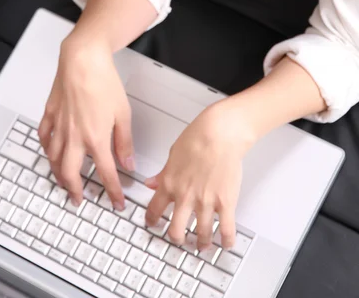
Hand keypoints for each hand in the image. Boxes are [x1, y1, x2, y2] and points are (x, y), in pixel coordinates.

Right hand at [38, 33, 134, 208]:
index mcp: (96, 138)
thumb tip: (128, 162)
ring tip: (63, 182)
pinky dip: (46, 149)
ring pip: (54, 159)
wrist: (83, 60)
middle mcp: (75, 136)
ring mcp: (60, 126)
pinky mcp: (50, 114)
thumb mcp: (123, 114)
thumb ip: (125, 142)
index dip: (112, 191)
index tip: (116, 201)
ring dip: (58, 175)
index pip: (106, 173)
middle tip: (80, 199)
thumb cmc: (102, 81)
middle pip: (71, 173)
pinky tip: (49, 151)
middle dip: (76, 191)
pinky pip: (44, 137)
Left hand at [144, 100, 254, 250]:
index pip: (154, 211)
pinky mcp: (225, 202)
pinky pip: (226, 229)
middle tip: (180, 239)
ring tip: (203, 245)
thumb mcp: (173, 155)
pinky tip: (225, 242)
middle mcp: (185, 197)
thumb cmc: (198, 137)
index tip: (154, 224)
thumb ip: (162, 173)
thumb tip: (151, 182)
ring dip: (201, 243)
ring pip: (201, 234)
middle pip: (176, 231)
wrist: (219, 133)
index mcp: (169, 184)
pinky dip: (226, 240)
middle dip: (177, 239)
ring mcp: (206, 202)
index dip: (152, 221)